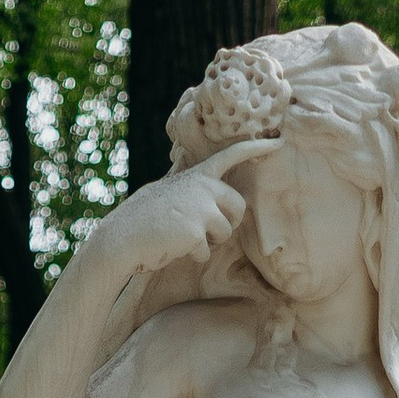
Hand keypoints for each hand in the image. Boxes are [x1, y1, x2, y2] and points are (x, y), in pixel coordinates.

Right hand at [98, 138, 279, 285]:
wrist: (120, 238)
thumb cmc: (142, 218)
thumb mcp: (167, 191)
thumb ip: (191, 187)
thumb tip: (205, 188)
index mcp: (196, 175)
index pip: (230, 156)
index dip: (255, 147)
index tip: (278, 142)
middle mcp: (203, 187)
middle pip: (238, 206)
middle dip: (227, 222)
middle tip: (204, 230)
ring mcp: (200, 208)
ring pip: (225, 232)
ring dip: (209, 242)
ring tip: (182, 237)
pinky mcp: (196, 232)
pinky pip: (207, 252)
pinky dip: (193, 256)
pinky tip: (173, 248)